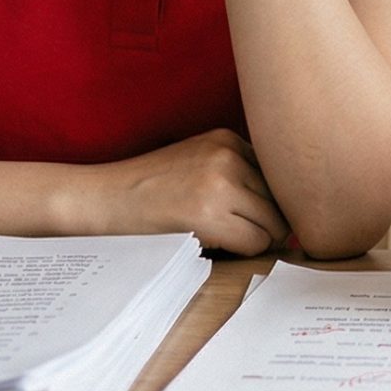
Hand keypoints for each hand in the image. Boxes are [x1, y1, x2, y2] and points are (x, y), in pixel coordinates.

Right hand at [74, 128, 286, 255]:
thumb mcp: (197, 162)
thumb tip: (287, 213)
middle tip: (240, 234)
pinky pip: (255, 242)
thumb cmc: (149, 189)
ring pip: (273, 224)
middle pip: (282, 200)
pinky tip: (217, 245)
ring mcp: (220, 181)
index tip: (255, 218)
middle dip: (269, 222)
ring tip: (226, 238)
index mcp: (228, 138)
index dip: (271, 203)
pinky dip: (244, 252)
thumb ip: (237, 173)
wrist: (103, 199)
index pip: (279, 176)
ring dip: (257, 239)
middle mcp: (229, 154)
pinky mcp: (210, 213)